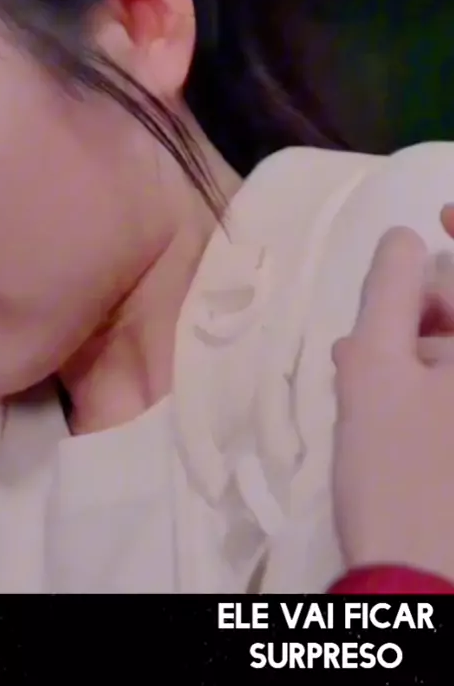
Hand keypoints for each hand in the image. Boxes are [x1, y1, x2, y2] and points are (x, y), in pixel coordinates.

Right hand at [332, 222, 453, 582]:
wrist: (424, 584)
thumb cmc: (398, 469)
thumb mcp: (374, 368)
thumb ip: (387, 289)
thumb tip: (404, 238)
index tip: (436, 213)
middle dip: (428, 303)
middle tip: (375, 323)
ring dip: (424, 344)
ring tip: (362, 364)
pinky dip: (436, 380)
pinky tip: (390, 396)